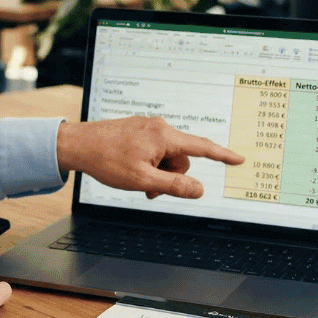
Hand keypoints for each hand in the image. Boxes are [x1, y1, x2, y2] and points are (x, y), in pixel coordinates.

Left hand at [56, 116, 243, 198]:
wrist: (77, 144)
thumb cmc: (107, 160)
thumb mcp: (143, 180)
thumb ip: (174, 186)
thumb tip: (199, 190)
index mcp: (164, 136)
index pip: (202, 147)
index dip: (223, 156)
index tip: (240, 159)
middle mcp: (159, 127)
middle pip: (181, 159)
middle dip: (170, 177)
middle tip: (149, 190)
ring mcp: (148, 127)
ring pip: (166, 157)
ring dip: (157, 172)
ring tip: (136, 180)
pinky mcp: (138, 130)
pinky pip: (154, 150)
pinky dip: (149, 164)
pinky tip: (130, 168)